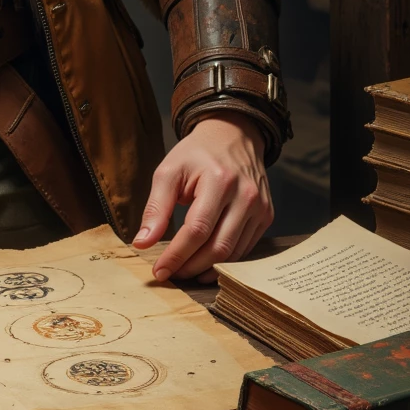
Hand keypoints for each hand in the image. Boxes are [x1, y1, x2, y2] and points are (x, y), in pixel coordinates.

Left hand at [132, 114, 273, 282]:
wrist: (232, 135)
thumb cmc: (196, 154)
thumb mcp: (169, 171)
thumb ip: (156, 207)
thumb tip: (142, 243)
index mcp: (219, 181)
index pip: (196, 230)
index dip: (176, 255)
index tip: (158, 271)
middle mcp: (245, 196)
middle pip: (218, 246)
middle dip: (190, 266)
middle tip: (170, 274)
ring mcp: (260, 207)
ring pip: (233, 252)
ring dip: (207, 268)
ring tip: (184, 270)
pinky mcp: (266, 215)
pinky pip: (245, 247)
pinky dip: (224, 260)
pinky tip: (206, 263)